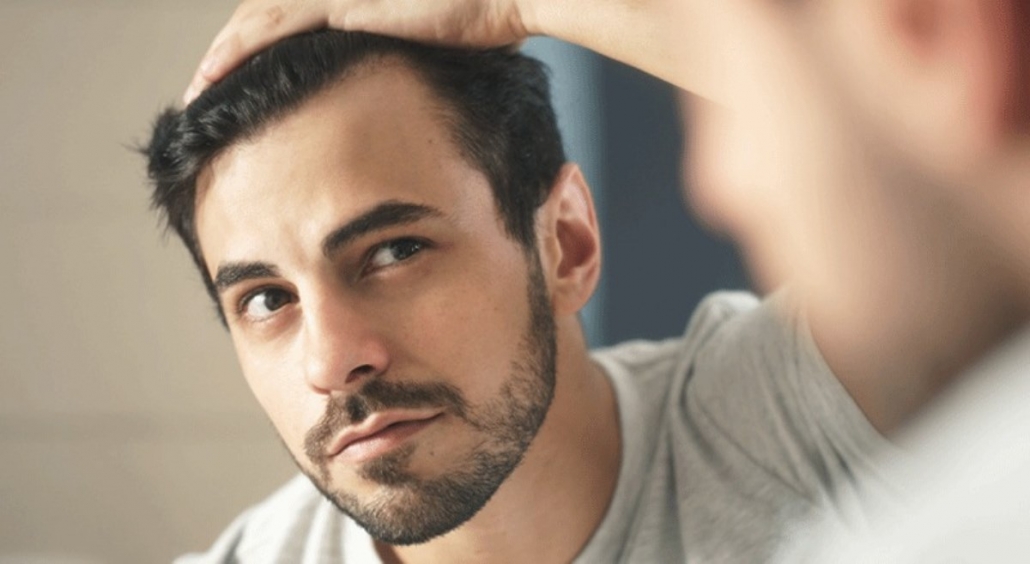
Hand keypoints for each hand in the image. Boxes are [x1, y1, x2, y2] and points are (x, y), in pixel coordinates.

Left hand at [184, 0, 529, 102]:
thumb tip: (406, 91)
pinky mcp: (343, 4)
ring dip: (222, 56)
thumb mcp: (434, 45)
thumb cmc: (485, 20)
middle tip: (203, 89)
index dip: (256, 49)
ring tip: (197, 90)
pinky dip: (240, 52)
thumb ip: (406, 60)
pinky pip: (275, 28)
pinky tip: (215, 75)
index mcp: (354, 0)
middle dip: (228, 54)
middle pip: (262, 16)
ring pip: (258, 19)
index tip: (238, 84)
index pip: (289, 18)